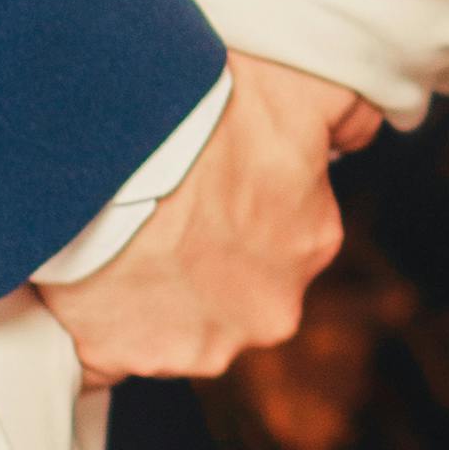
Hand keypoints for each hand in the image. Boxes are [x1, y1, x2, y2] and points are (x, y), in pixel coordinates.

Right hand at [36, 55, 375, 385]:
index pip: (287, 229)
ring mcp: (195, 344)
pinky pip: (112, 349)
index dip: (242, 198)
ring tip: (112, 229)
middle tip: (156, 201)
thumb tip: (365, 132)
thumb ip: (347, 114)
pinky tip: (83, 276)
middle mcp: (266, 309)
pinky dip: (99, 322)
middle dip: (203, 253)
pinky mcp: (126, 360)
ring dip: (150, 286)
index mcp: (311, 243)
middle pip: (235, 285)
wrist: (99, 151)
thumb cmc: (203, 115)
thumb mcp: (302, 89)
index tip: (205, 173)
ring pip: (175, 317)